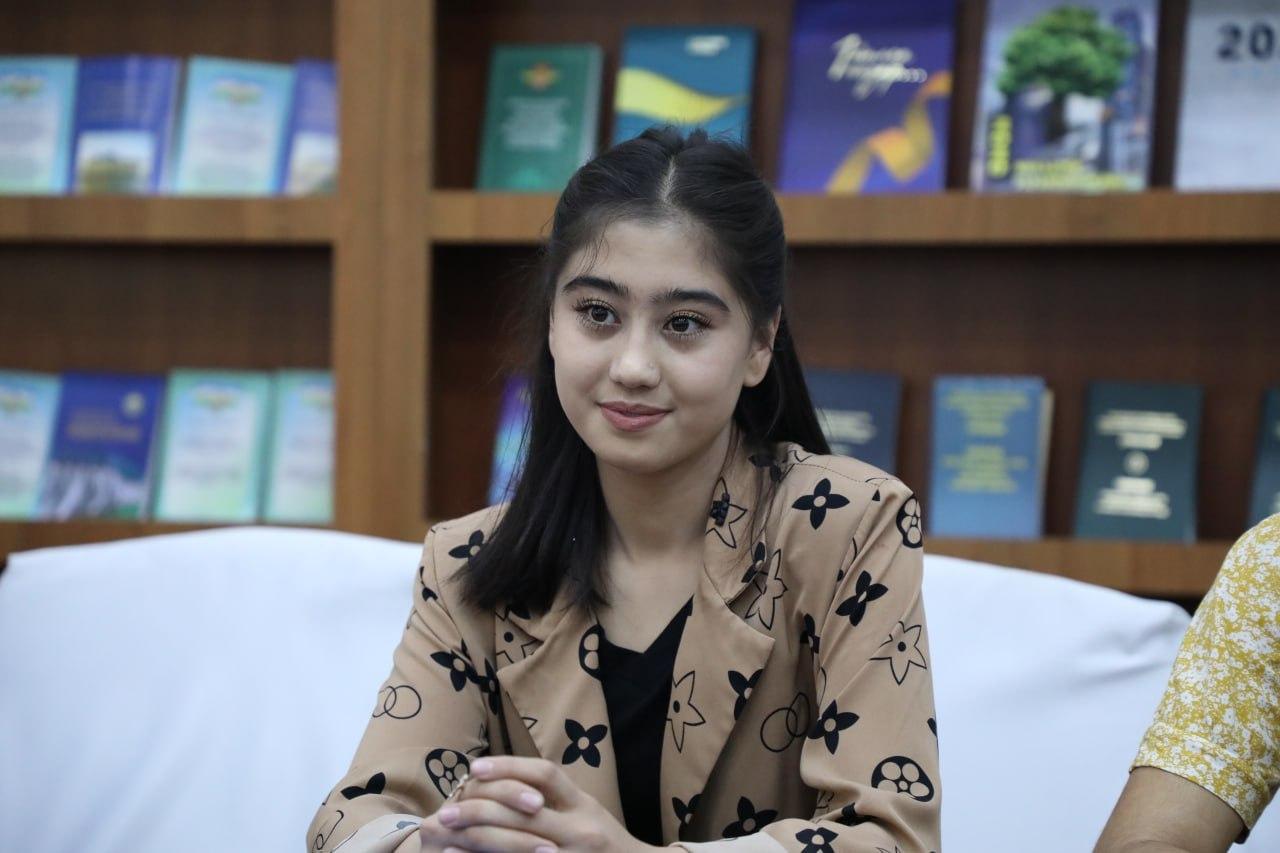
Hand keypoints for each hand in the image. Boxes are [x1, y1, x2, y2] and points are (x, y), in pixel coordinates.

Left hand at [419, 755, 655, 852]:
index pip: (545, 774)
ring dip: (477, 841)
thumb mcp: (586, 810)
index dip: (509, 767)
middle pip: (523, 813)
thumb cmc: (603, 842)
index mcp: (583, 805)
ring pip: (517, 846)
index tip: (475, 770)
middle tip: (446, 812)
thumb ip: (554, 796)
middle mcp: (580, 830)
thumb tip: (504, 781)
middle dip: (480, 810)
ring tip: (446, 838)